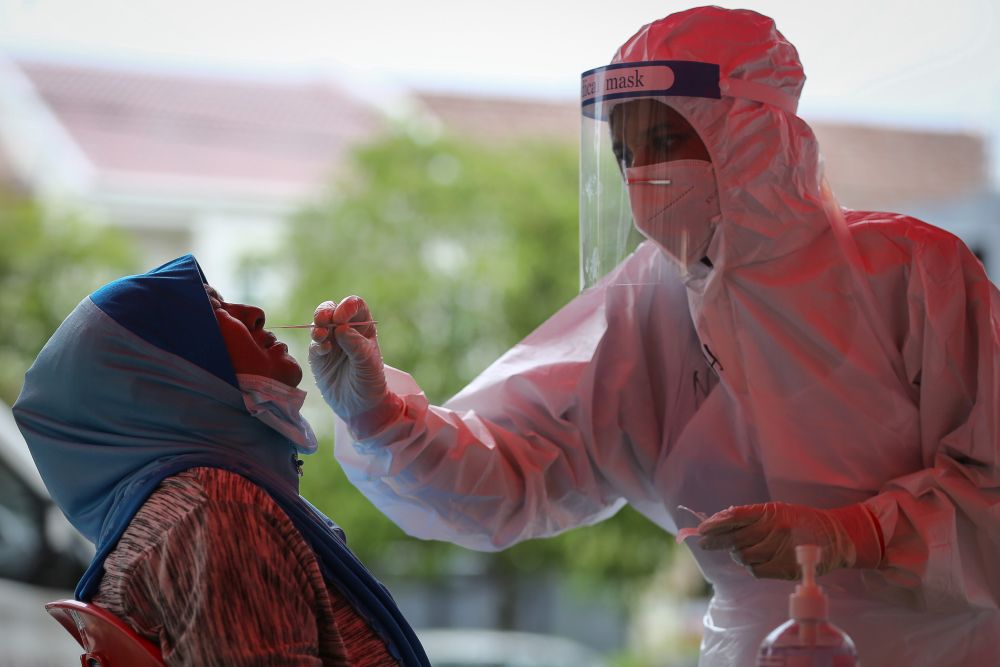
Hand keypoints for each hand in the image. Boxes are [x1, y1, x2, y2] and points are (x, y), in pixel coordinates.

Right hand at [308, 296, 400, 433]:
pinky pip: (314, 344)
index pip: (355, 306)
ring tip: (321, 335)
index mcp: (363, 327)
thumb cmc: (370, 382)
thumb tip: (340, 328)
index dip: (347, 306)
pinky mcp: (318, 356)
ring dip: (318, 325)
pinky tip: (323, 350)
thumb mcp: (368, 363)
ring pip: (319, 324)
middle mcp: (345, 331)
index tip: (342, 317)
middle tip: (324, 319)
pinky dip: (317, 344)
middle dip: (326, 311)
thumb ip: (356, 344)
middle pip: (332, 310)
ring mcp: (330, 342)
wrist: (360, 407)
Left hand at [697, 502, 882, 579]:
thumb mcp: (779, 511)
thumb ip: (753, 516)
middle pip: (735, 538)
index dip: (715, 523)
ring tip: (741, 551)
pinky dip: (751, 567)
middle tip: (706, 543)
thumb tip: (721, 521)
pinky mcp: (786, 568)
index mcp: (771, 513)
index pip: (735, 516)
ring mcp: (781, 549)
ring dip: (738, 554)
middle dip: (717, 541)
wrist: (837, 537)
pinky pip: (756, 570)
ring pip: (744, 556)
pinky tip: (755, 561)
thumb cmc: (803, 522)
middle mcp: (775, 530)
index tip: (702, 529)